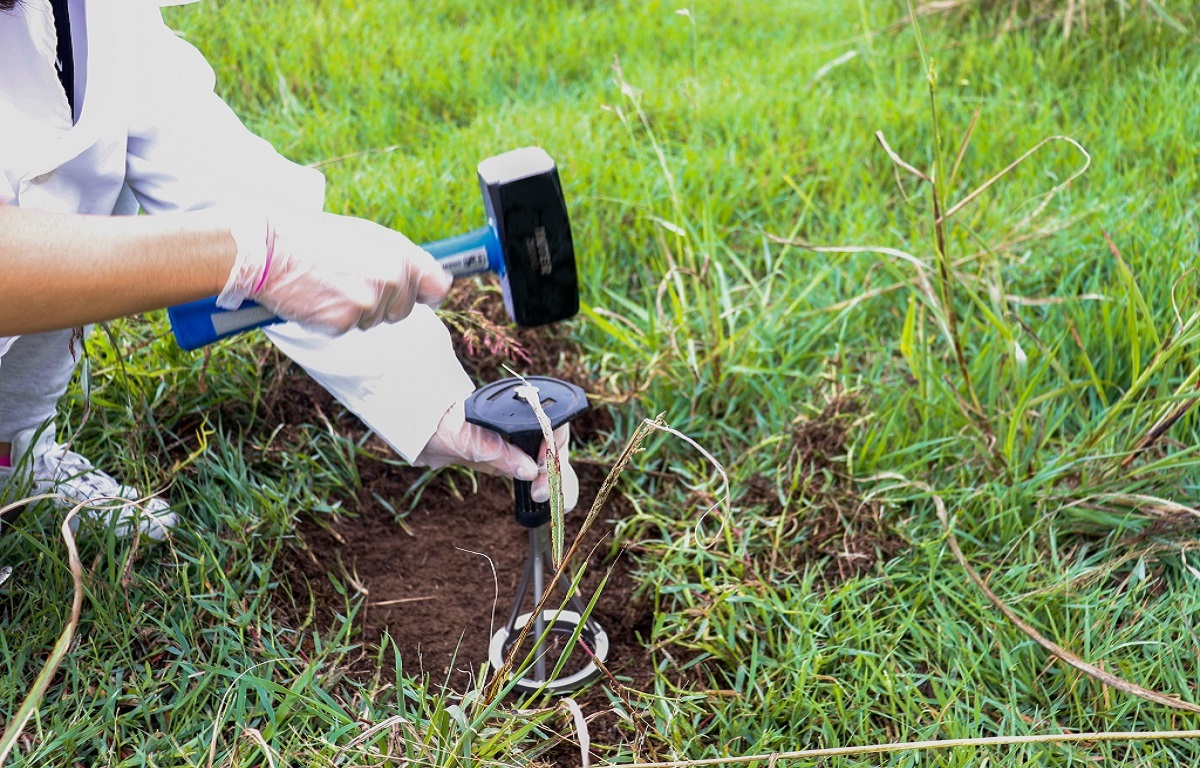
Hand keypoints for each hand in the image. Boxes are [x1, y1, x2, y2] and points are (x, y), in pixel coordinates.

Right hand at [218, 212, 451, 334]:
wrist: (268, 248)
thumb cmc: (312, 237)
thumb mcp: (362, 235)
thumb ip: (394, 255)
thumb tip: (420, 276)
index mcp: (399, 254)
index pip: (437, 285)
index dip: (429, 293)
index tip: (423, 297)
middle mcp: (390, 279)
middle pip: (404, 310)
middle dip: (383, 303)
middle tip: (350, 283)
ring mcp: (369, 302)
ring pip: (374, 320)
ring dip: (355, 310)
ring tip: (328, 284)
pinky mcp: (344, 322)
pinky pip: (346, 329)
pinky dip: (332, 319)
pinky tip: (316, 297)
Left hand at [415, 400, 579, 510]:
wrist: (422, 433)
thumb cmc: (446, 425)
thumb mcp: (475, 443)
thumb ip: (504, 455)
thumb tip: (532, 472)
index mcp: (520, 408)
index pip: (551, 426)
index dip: (552, 449)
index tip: (541, 470)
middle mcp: (522, 422)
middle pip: (551, 445)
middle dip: (552, 469)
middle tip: (541, 493)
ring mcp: (516, 440)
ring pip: (543, 459)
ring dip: (547, 479)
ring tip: (544, 497)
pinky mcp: (508, 456)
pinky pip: (530, 470)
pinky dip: (537, 482)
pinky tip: (538, 494)